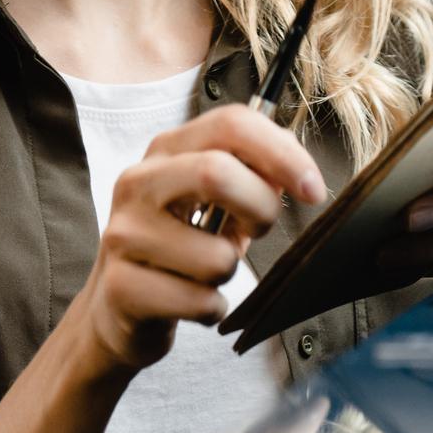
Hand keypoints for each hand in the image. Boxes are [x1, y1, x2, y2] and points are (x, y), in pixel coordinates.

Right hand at [73, 105, 324, 376]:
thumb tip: (297, 172)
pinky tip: (189, 302)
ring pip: (216, 257)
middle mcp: (138, 183)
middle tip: (258, 230)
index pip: (231, 124)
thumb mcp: (218, 200)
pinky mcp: (120, 287)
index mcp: (167, 150)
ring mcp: (122, 235)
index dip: (283, 154)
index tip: (313, 190)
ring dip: (229, 272)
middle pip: (216, 172)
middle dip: (260, 209)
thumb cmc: (183, 246)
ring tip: (206, 272)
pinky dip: (211, 309)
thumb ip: (255, 173)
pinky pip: (200, 301)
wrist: (119, 307)